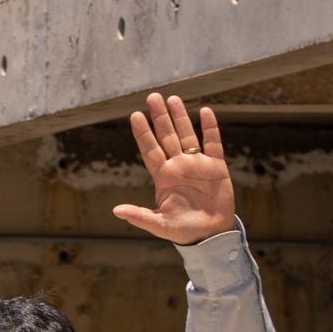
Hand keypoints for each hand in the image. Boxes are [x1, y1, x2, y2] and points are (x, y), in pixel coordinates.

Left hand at [121, 92, 237, 243]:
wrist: (210, 235)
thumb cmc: (183, 231)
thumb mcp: (159, 225)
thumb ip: (140, 216)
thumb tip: (116, 211)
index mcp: (163, 177)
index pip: (150, 150)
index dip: (142, 133)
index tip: (135, 116)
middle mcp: (178, 166)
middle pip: (167, 136)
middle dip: (159, 117)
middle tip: (152, 97)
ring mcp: (197, 164)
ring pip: (187, 135)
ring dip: (180, 117)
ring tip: (173, 98)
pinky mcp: (216, 167)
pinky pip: (213, 143)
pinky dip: (210, 128)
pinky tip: (205, 112)